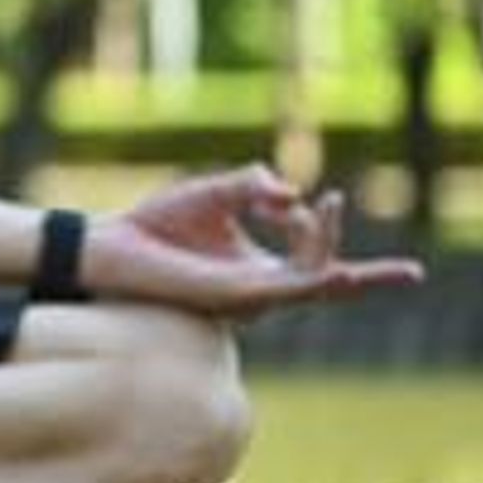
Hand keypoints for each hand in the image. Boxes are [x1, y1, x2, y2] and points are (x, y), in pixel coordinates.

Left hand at [85, 166, 424, 321]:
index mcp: (261, 268)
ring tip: (367, 268)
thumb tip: (294, 195)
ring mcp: (251, 295)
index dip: (325, 224)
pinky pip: (284, 293)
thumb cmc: (161, 223)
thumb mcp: (217, 193)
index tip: (328, 196)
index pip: (315, 254)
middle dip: (354, 261)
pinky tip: (341, 275)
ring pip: (310, 283)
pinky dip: (313, 282)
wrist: (116, 243)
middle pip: (325, 277)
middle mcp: (262, 288)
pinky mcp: (234, 296)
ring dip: (333, 263)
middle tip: (352, 218)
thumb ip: (255, 186)